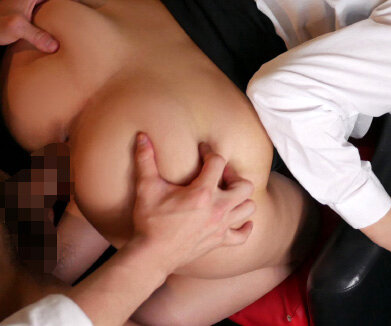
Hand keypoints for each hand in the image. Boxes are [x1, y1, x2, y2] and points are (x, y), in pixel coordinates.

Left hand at [0, 0, 76, 51]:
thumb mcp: (17, 29)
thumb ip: (36, 35)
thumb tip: (55, 46)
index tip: (73, 14)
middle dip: (71, 6)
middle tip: (72, 24)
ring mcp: (33, 0)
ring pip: (58, 2)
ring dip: (63, 14)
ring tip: (64, 29)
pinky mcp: (31, 10)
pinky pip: (50, 10)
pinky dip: (55, 19)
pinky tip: (52, 32)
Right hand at [129, 132, 255, 270]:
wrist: (152, 255)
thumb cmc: (149, 221)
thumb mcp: (146, 188)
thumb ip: (145, 160)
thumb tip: (142, 136)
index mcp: (202, 193)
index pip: (217, 162)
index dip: (210, 151)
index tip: (202, 150)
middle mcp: (217, 209)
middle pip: (244, 185)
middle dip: (234, 176)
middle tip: (219, 174)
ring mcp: (220, 226)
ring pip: (248, 208)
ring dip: (241, 198)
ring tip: (227, 194)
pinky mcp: (218, 241)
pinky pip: (242, 235)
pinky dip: (245, 227)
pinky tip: (240, 220)